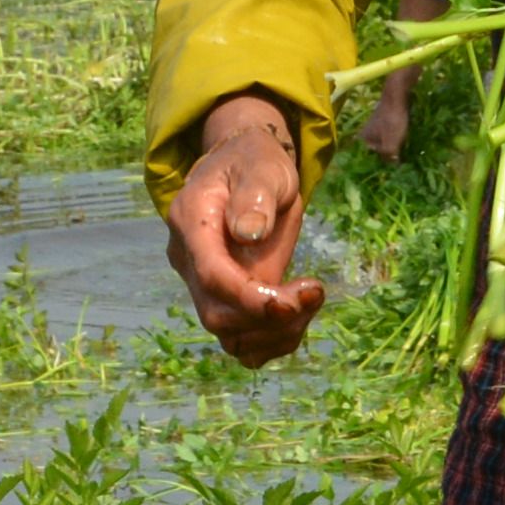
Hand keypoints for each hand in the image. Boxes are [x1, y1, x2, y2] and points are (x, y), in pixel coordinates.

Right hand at [164, 94, 326, 366]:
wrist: (245, 171)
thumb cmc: (254, 163)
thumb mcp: (262, 165)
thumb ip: (254, 195)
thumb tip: (249, 233)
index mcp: (192, 223)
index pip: (211, 276)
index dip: (250, 298)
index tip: (293, 300)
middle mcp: (189, 262)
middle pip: (218, 315)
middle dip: (271, 318)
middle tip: (315, 291)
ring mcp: (204, 286)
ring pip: (230, 337)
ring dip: (278, 333)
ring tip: (313, 297)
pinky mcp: (226, 301)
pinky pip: (244, 341)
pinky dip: (275, 340)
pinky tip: (302, 312)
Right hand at [361, 64, 415, 162]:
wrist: (398, 94)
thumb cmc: (392, 120)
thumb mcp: (391, 143)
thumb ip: (388, 157)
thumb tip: (392, 167)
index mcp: (363, 141)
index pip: (368, 159)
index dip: (379, 166)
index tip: (391, 173)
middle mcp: (366, 134)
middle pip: (376, 151)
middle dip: (388, 158)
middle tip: (401, 165)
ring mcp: (375, 126)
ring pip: (384, 143)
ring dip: (394, 149)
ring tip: (405, 157)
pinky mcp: (385, 121)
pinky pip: (390, 135)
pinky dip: (397, 140)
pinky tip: (407, 144)